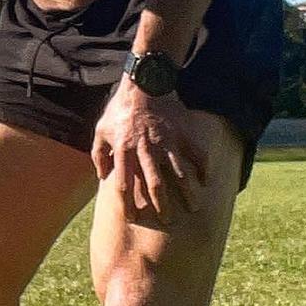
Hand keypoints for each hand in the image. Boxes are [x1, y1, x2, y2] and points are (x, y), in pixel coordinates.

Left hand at [90, 78, 207, 224]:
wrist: (143, 83)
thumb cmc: (119, 109)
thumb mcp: (100, 130)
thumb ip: (99, 154)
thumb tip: (102, 176)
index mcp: (124, 150)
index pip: (124, 183)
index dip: (128, 202)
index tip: (133, 218)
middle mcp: (146, 149)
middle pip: (155, 183)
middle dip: (162, 205)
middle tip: (168, 222)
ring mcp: (167, 141)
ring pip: (179, 172)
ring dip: (187, 192)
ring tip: (194, 208)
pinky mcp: (183, 133)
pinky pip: (197, 153)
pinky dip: (203, 167)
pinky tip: (207, 180)